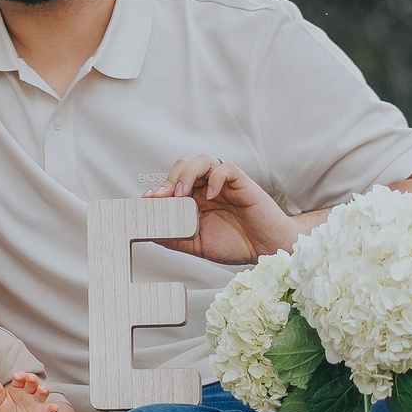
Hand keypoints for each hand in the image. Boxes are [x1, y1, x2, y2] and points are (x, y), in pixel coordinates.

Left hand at [0, 371, 60, 411]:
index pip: (19, 379)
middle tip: (29, 377)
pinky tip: (55, 407)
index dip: (19, 376)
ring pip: (42, 392)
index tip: (16, 376)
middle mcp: (28, 392)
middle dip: (32, 379)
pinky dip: (52, 408)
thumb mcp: (1, 404)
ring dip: (44, 389)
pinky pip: (48, 409)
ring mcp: (36, 401)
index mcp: (17, 388)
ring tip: (42, 389)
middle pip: (32, 382)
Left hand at [142, 155, 308, 263]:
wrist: (265, 250)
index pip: (172, 183)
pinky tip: (212, 195)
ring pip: (202, 160)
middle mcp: (207, 187)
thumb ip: (176, 237)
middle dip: (170, 179)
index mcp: (195, 199)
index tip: (146, 201)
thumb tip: (150, 233)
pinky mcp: (242, 183)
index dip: (158, 189)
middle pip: (183, 166)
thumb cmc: (236, 245)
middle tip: (162, 197)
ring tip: (182, 194)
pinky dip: (216, 178)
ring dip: (188, 173)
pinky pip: (227, 169)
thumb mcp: (198, 244)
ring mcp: (224, 183)